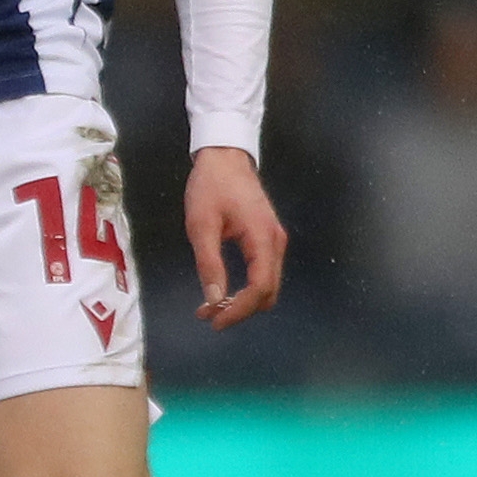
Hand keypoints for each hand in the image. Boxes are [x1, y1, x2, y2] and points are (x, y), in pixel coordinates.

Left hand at [185, 145, 285, 329]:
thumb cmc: (211, 186)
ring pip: (268, 285)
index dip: (240, 310)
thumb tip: (214, 299)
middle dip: (241, 310)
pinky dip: (247, 288)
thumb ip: (209, 263)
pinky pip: (263, 273)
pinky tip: (225, 290)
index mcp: (262, 238)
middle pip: (268, 292)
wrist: (225, 156)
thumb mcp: (201, 224)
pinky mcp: (267, 238)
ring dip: (244, 301)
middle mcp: (275, 242)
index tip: (214, 321)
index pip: (260, 287)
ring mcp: (274, 240)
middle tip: (209, 315)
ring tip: (212, 305)